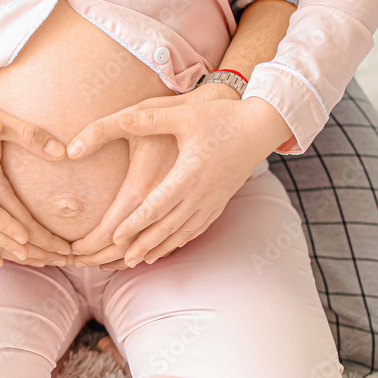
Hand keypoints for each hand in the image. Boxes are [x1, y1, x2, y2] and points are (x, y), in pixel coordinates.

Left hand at [64, 85, 292, 267]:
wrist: (262, 126)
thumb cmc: (221, 117)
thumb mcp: (184, 115)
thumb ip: (150, 119)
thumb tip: (120, 117)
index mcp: (187, 175)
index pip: (155, 207)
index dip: (134, 224)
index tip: (114, 238)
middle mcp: (200, 194)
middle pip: (166, 227)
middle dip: (142, 246)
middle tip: (121, 261)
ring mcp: (212, 200)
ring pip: (182, 232)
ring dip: (160, 247)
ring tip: (141, 260)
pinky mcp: (221, 201)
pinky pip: (198, 228)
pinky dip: (181, 240)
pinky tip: (171, 245)